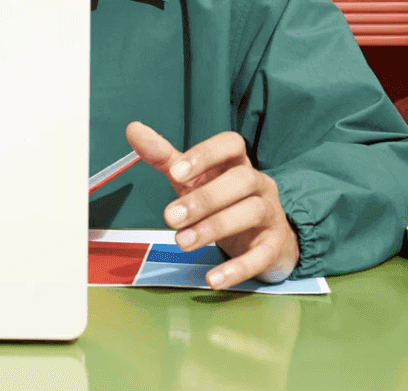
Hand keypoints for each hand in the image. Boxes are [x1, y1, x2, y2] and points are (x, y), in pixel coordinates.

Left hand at [125, 121, 298, 288]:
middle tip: (170, 217)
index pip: (231, 144)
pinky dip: (237, 268)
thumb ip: (164, 157)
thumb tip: (133, 129)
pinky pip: (261, 256)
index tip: (175, 172)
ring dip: (214, 228)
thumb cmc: (222, 201)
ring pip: (251, 213)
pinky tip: (212, 278)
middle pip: (241, 180)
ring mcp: (270, 214)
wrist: (263, 239)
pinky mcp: (274, 246)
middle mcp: (258, 183)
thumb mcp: (192, 179)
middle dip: (204, 198)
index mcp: (237, 163)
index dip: (205, 155)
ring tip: (182, 242)